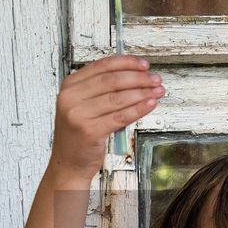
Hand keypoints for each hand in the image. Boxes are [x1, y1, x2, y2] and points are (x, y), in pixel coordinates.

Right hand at [49, 55, 164, 179]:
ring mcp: (78, 115)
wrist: (69, 164)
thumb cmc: (79, 135)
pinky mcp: (90, 131)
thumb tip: (134, 76)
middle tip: (155, 79)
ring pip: (118, 98)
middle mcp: (71, 98)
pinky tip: (150, 104)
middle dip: (139, 78)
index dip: (127, 63)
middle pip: (112, 80)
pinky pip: (121, 116)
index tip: (144, 65)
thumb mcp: (82, 105)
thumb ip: (100, 90)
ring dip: (143, 92)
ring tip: (157, 91)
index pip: (102, 66)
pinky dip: (139, 109)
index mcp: (70, 86)